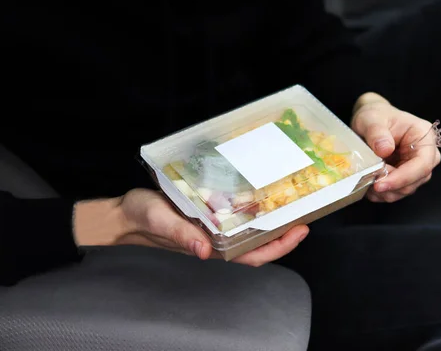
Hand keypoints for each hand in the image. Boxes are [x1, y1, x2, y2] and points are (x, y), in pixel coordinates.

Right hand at [74, 189, 308, 266]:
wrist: (126, 214)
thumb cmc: (142, 218)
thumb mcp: (161, 221)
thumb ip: (181, 235)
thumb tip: (204, 251)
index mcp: (210, 247)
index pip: (252, 254)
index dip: (278, 246)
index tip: (298, 231)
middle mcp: (217, 240)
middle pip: (258, 243)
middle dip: (284, 233)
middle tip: (305, 213)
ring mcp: (214, 227)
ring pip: (250, 229)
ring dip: (271, 219)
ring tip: (291, 202)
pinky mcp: (208, 213)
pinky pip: (236, 214)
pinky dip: (252, 207)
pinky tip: (262, 194)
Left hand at [351, 93, 440, 202]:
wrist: (371, 121)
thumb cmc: (375, 116)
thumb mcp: (371, 119)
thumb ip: (377, 133)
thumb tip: (385, 149)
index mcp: (424, 136)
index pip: (423, 164)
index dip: (403, 178)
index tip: (381, 184)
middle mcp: (426, 154)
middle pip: (416, 180)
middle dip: (392, 186)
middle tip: (369, 182)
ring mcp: (416, 167)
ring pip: (406, 189)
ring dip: (386, 192)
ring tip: (366, 182)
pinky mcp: (406, 177)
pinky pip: (397, 191)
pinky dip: (382, 194)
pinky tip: (368, 186)